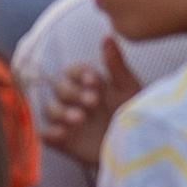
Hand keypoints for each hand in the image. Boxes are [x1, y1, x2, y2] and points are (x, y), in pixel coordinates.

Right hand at [41, 37, 140, 172]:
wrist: (140, 151)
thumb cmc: (136, 116)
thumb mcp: (130, 89)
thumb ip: (116, 64)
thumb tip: (108, 35)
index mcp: (90, 86)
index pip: (72, 71)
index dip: (78, 74)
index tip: (94, 80)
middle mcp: (76, 101)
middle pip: (59, 88)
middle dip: (72, 92)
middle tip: (93, 102)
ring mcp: (68, 122)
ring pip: (50, 109)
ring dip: (61, 111)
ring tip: (80, 119)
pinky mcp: (64, 142)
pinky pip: (46, 134)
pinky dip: (50, 133)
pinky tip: (63, 133)